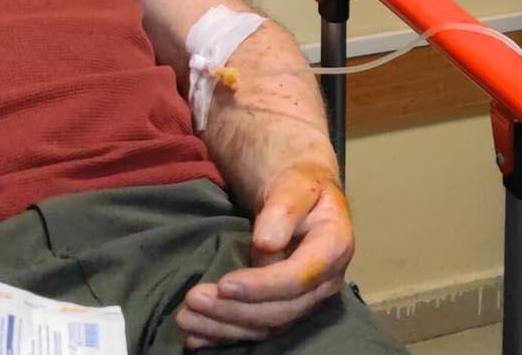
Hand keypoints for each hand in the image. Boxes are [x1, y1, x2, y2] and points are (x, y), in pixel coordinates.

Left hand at [177, 163, 355, 346]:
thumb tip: (266, 244)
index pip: (299, 278)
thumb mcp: (295, 183)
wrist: (300, 195)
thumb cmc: (299, 184)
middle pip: (282, 309)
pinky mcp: (284, 306)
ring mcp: (305, 298)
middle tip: (194, 299)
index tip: (225, 283)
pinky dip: (225, 335)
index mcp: (334, 247)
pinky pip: (257, 329)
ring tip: (186, 318)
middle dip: (235, 310)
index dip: (263, 286)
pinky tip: (196, 338)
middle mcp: (324, 281)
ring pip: (267, 325)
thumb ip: (284, 209)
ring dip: (225, 326)